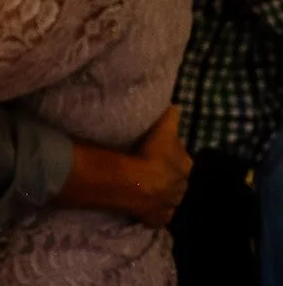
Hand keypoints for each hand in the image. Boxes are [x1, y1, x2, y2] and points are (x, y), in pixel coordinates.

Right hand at [123, 106, 191, 227]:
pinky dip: (152, 211)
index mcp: (186, 166)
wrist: (138, 183)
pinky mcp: (157, 219)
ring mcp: (170, 205)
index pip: (181, 159)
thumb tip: (178, 105)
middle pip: (176, 179)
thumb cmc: (152, 154)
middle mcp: (182, 187)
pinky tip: (142, 207)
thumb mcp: (163, 130)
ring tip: (145, 187)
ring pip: (168, 197)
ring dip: (161, 194)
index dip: (171, 156)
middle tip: (151, 169)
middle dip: (168, 177)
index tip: (160, 152)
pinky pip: (156, 214)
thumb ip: (171, 118)